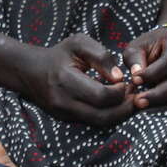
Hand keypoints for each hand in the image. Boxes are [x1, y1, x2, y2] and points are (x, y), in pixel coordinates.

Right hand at [15, 33, 135, 127]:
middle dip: (124, 108)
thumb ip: (101, 56)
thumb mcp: (78, 44)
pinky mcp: (66, 119)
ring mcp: (64, 113)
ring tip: (129, 101)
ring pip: (99, 123)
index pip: (101, 95)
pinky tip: (115, 104)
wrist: (31, 71)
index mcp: (65, 79)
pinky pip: (92, 122)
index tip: (128, 82)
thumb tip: (119, 78)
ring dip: (119, 114)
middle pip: (103, 116)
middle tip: (135, 95)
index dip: (120, 92)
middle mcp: (63, 101)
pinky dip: (108, 115)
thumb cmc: (58, 55)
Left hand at [121, 26, 166, 109]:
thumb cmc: (152, 45)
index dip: (153, 73)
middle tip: (139, 100)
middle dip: (160, 93)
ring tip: (144, 105)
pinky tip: (154, 108)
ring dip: (165, 102)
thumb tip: (135, 74)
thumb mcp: (139, 45)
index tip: (135, 80)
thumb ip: (135, 58)